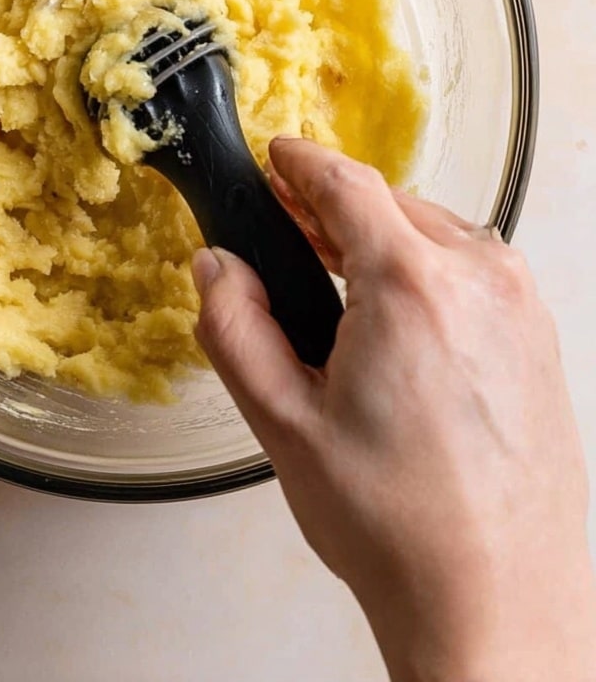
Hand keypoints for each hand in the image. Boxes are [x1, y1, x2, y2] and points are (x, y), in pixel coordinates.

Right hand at [193, 138, 595, 681]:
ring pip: (437, 234)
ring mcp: (521, 308)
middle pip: (393, 204)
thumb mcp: (284, 424)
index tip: (278, 155)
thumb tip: (217, 268)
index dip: (302, 162)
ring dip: (383, 239)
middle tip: (289, 225)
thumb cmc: (401, 526)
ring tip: (336, 274)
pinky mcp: (540, 339)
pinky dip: (427, 269)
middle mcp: (480, 281)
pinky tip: (395, 318)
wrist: (497, 602)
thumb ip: (236, 328)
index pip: (347, 184)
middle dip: (335, 207)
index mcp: (412, 287)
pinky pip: (474, 271)